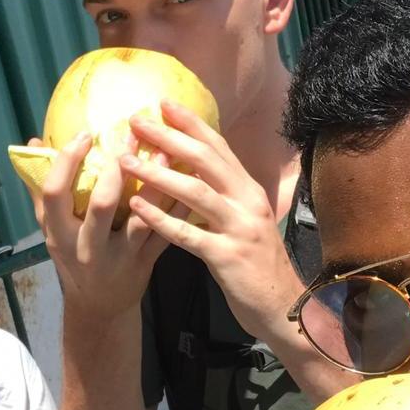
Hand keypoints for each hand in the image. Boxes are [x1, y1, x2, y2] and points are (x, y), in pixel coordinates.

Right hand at [31, 133, 179, 320]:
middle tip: (132, 135)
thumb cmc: (73, 256)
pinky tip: (187, 181)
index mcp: (59, 233)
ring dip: (155, 184)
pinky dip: (177, 207)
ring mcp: (119, 257)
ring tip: (165, 152)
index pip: (55, 193)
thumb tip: (37, 143)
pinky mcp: (146, 263)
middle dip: (117, 168)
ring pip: (141, 218)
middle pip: (101, 204)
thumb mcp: (52, 228)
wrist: (98, 306)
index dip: (68, 160)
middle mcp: (87, 247)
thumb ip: (42, 188)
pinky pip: (165, 233)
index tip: (86, 133)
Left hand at [123, 101, 303, 338]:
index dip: (191, 122)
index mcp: (249, 190)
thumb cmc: (258, 265)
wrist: (285, 306)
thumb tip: (193, 173)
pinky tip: (136, 208)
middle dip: (168, 136)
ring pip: (195, 191)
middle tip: (136, 121)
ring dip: (157, 173)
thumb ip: (224, 197)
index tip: (163, 103)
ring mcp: (238, 228)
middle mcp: (247, 201)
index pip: (219, 147)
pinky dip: (161, 219)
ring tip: (124, 161)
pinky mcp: (227, 256)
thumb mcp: (245, 221)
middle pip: (205, 159)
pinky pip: (189, 234)